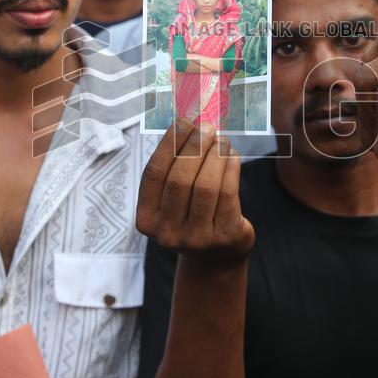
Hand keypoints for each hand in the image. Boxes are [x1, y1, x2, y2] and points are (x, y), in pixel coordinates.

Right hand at [136, 119, 253, 268]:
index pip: (154, 173)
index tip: (183, 121)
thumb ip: (174, 165)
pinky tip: (232, 156)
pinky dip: (230, 169)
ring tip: (222, 139)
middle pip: (180, 179)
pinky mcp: (223, 238)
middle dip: (195, 146)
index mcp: (146, 219)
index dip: (169, 144)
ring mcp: (195, 239)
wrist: (215, 257)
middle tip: (208, 126)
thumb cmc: (191, 214)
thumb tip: (188, 120)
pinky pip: (227, 194)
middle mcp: (166, 233)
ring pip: (206, 186)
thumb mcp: (174, 197)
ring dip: (215, 155)